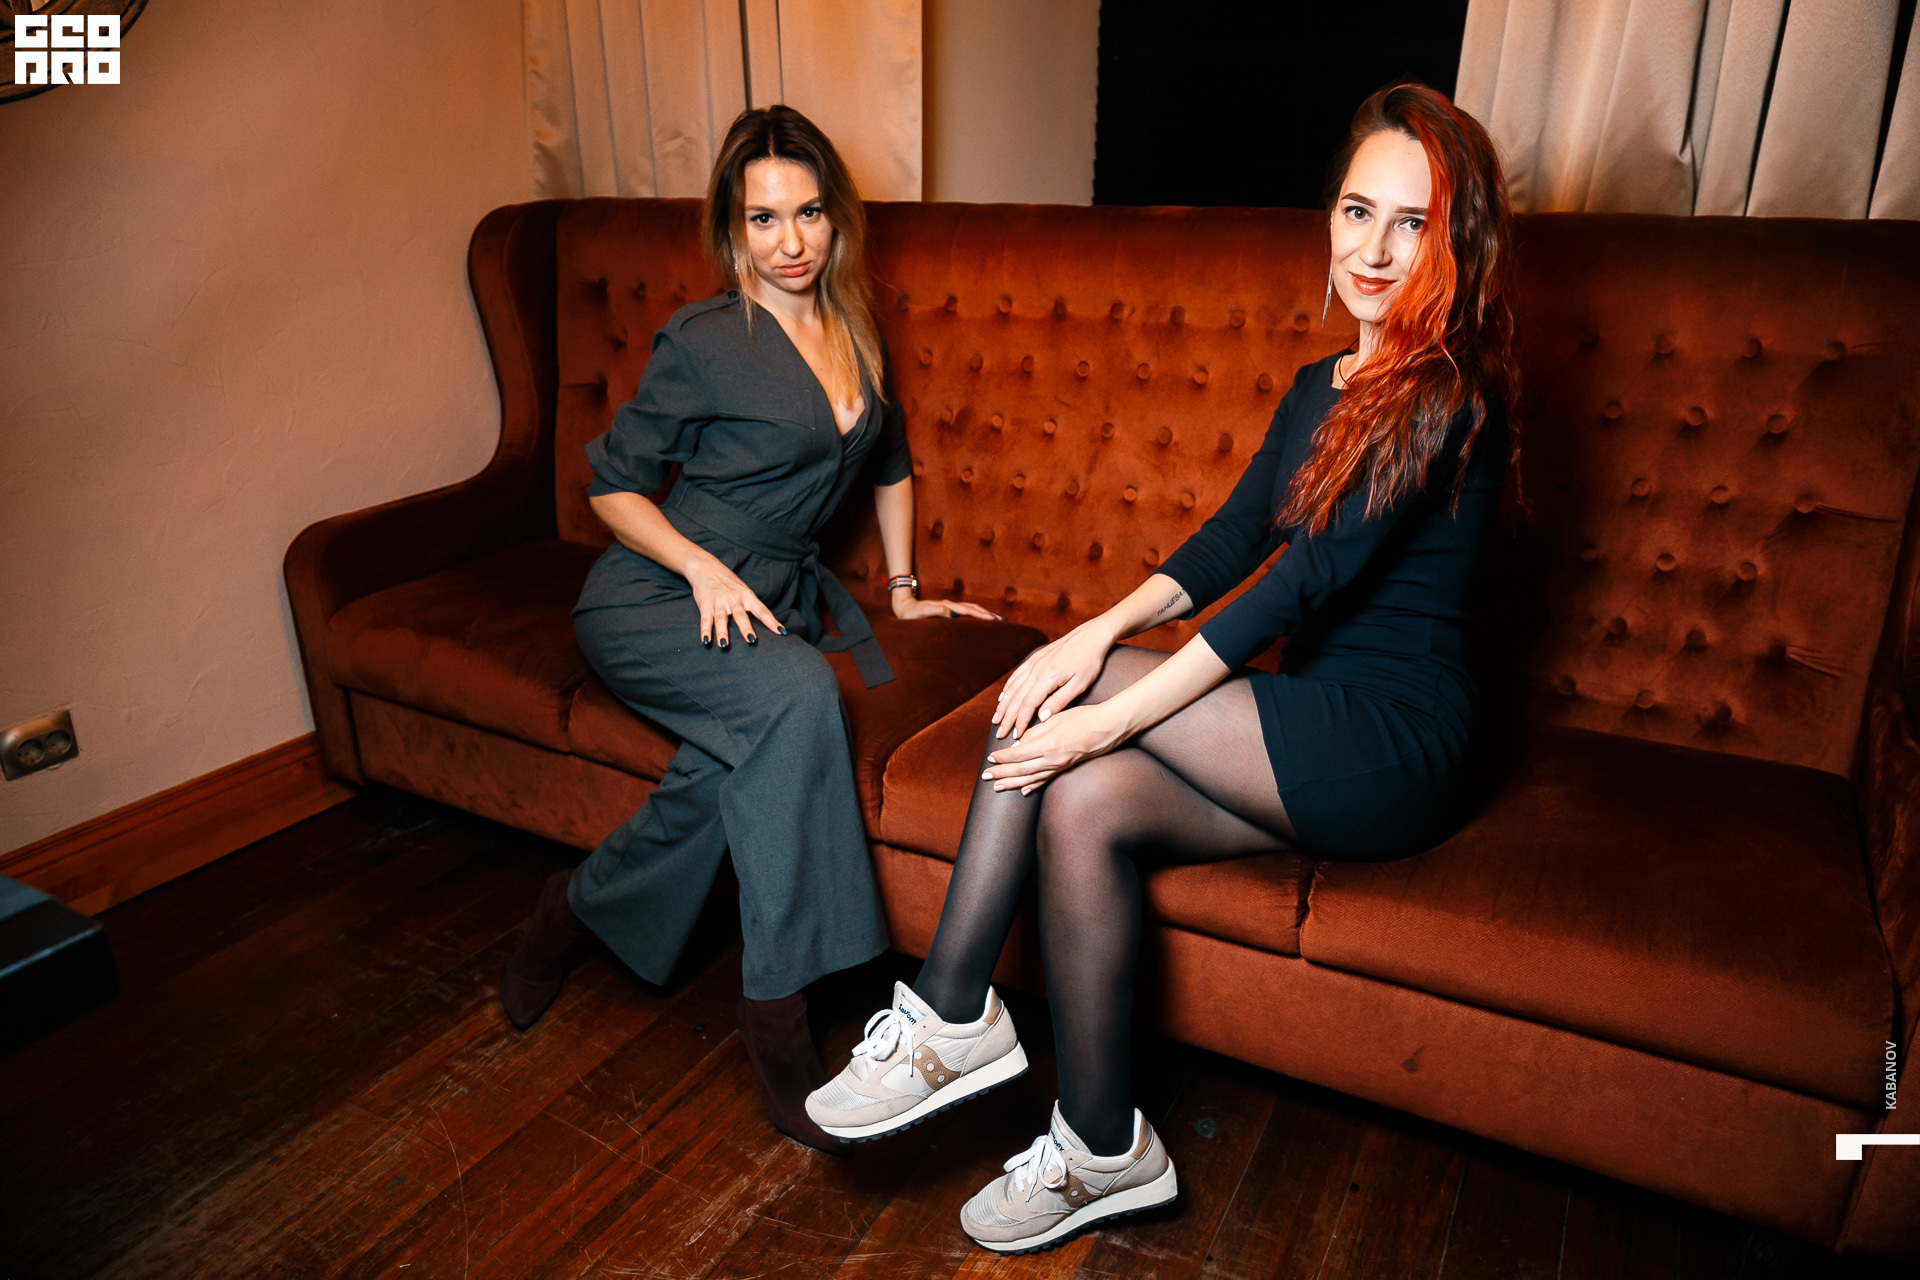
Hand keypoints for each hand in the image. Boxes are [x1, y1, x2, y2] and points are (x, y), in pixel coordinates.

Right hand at [684, 555, 784, 648]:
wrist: (705, 566)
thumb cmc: (728, 581)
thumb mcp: (742, 589)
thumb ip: (750, 605)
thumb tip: (764, 623)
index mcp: (747, 595)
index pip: (762, 610)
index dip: (772, 622)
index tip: (781, 632)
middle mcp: (734, 598)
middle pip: (741, 615)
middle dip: (746, 628)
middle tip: (751, 640)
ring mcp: (719, 601)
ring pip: (721, 619)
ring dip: (722, 632)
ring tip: (724, 645)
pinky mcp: (705, 604)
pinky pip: (705, 619)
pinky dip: (705, 630)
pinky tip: (706, 640)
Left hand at [892, 592, 1001, 622]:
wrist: (904, 607)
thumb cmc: (911, 614)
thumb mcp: (920, 613)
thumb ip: (933, 610)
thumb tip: (948, 610)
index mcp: (946, 606)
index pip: (967, 611)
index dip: (980, 615)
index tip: (992, 620)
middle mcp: (950, 605)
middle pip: (973, 608)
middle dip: (987, 614)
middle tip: (1002, 621)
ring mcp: (950, 607)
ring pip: (971, 609)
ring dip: (984, 614)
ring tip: (996, 620)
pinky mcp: (948, 611)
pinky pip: (966, 612)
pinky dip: (976, 615)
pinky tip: (981, 620)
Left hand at [982, 704, 1128, 793]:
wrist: (1108, 727)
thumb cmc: (1083, 718)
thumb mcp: (1055, 719)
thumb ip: (1035, 733)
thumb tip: (1017, 744)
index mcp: (1047, 745)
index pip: (1018, 755)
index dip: (1002, 758)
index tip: (990, 758)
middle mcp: (1052, 760)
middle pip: (1020, 771)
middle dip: (1001, 774)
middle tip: (986, 777)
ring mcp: (1059, 766)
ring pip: (1031, 779)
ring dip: (1013, 784)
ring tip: (998, 787)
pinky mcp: (1066, 768)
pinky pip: (1045, 780)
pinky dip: (1033, 786)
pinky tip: (1024, 791)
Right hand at [992, 622, 1115, 739]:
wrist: (1091, 635)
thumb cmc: (1089, 661)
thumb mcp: (1080, 684)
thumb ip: (1060, 701)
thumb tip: (1042, 717)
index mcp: (1047, 677)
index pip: (1028, 705)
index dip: (1020, 722)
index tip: (1015, 736)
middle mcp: (1036, 669)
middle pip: (1016, 698)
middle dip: (1007, 718)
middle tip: (1000, 733)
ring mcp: (1033, 662)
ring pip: (1013, 687)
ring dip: (1003, 705)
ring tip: (996, 719)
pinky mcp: (1035, 658)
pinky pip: (1016, 676)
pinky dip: (1007, 689)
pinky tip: (1003, 698)